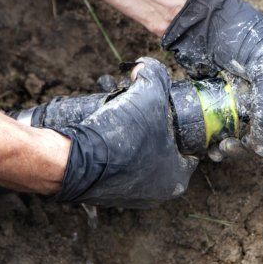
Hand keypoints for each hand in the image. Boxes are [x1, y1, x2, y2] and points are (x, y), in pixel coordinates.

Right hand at [54, 57, 197, 207]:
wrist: (74, 162)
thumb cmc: (121, 136)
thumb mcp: (148, 95)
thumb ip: (155, 75)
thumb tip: (145, 66)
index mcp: (176, 178)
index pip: (188, 149)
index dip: (179, 126)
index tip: (166, 112)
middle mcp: (156, 193)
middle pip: (161, 152)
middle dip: (152, 131)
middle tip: (139, 113)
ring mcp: (129, 197)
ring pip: (137, 160)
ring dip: (130, 142)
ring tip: (119, 121)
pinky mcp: (104, 194)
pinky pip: (115, 168)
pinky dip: (111, 153)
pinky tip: (104, 136)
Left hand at [162, 0, 262, 156]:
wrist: (200, 22)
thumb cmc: (242, 35)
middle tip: (240, 147)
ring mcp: (256, 101)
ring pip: (256, 139)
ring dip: (241, 149)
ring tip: (222, 148)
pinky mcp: (232, 106)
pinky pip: (234, 134)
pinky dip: (225, 144)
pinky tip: (213, 147)